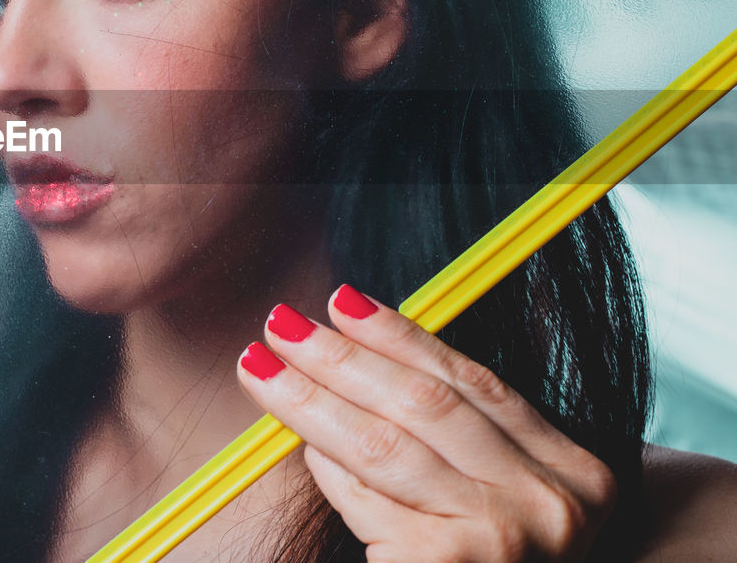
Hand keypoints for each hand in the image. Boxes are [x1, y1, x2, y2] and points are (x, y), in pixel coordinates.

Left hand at [237, 285, 616, 562]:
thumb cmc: (497, 561)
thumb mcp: (502, 497)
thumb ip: (455, 437)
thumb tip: (362, 347)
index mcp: (574, 469)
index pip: (471, 381)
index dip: (401, 336)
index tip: (340, 300)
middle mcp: (552, 504)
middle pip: (422, 405)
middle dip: (341, 358)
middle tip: (278, 325)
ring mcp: (505, 541)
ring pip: (385, 445)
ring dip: (312, 400)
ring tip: (261, 368)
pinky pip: (368, 503)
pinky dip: (330, 473)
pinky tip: (300, 449)